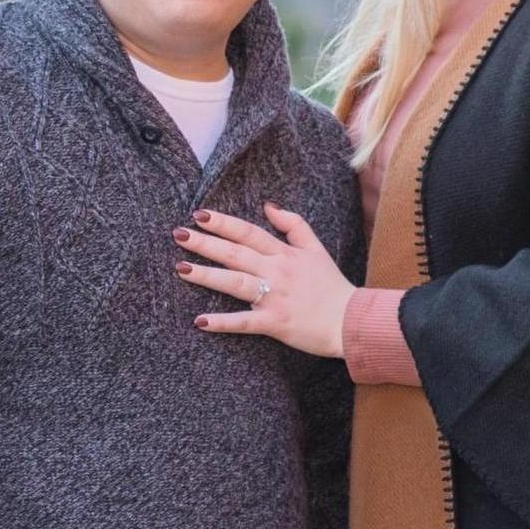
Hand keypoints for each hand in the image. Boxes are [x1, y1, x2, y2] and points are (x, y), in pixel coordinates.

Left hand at [177, 204, 354, 359]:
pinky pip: (244, 322)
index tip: (199, 214)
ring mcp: (274, 297)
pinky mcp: (275, 323)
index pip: (248, 233)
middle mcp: (277, 272)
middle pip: (236, 254)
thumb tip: (269, 205)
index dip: (224, 223)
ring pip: (235, 283)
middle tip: (178, 234)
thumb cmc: (332, 285)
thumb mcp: (316, 249)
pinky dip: (223, 322)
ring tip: (182, 269)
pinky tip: (200, 321)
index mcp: (284, 254)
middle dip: (206, 243)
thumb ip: (294, 225)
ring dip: (207, 276)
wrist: (351, 320)